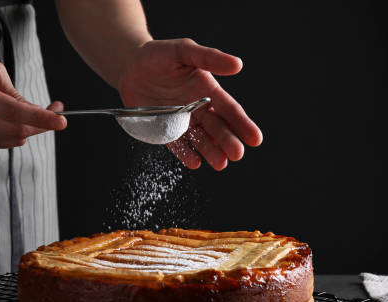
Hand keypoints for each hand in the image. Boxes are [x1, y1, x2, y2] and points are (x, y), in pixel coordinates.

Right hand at [0, 49, 66, 147]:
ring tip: (36, 112)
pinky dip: (18, 133)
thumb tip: (37, 112)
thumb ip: (15, 93)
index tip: (61, 121)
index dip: (40, 118)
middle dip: (42, 124)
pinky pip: (5, 142)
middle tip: (56, 111)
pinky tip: (17, 119)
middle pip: (16, 129)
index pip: (12, 111)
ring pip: (14, 138)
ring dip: (32, 128)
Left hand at [117, 39, 261, 169]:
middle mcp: (199, 109)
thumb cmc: (160, 55)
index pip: (230, 110)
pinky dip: (185, 154)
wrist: (131, 66)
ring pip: (200, 140)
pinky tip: (195, 163)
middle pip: (217, 129)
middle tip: (237, 154)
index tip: (256, 139)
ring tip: (220, 164)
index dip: (243, 124)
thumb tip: (238, 64)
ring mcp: (182, 121)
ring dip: (211, 152)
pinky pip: (176, 144)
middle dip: (228, 142)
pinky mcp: (164, 130)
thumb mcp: (184, 51)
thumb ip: (209, 58)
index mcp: (208, 91)